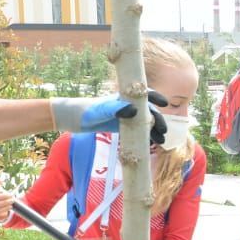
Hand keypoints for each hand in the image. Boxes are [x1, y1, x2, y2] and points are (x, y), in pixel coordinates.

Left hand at [51, 90, 168, 143]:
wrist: (74, 119)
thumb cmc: (86, 110)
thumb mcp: (101, 110)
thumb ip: (117, 109)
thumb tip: (135, 111)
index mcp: (125, 97)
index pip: (145, 94)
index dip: (156, 97)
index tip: (166, 104)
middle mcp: (128, 106)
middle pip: (148, 111)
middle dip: (158, 120)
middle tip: (163, 132)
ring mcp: (125, 117)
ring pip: (145, 123)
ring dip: (154, 131)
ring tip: (161, 142)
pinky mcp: (121, 127)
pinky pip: (137, 132)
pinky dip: (145, 138)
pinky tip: (150, 145)